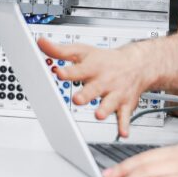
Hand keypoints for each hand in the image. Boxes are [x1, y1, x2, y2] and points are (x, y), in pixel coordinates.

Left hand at [37, 39, 153, 137]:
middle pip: (94, 88)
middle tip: (77, 99)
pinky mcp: (124, 105)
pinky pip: (125, 116)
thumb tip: (41, 42)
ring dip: (105, 109)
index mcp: (93, 67)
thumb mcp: (82, 51)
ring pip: (110, 102)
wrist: (137, 64)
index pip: (78, 69)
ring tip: (99, 115)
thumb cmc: (105, 60)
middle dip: (86, 94)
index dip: (68, 72)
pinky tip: (123, 134)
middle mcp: (104, 80)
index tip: (59, 72)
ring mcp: (115, 93)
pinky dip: (124, 125)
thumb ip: (60, 51)